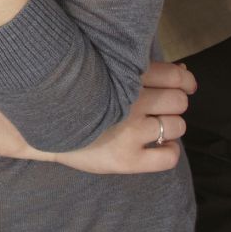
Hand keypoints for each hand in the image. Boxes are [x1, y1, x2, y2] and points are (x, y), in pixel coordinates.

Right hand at [48, 61, 194, 174]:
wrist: (46, 128)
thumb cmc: (79, 96)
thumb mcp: (105, 75)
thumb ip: (143, 71)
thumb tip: (185, 72)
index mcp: (122, 78)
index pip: (173, 77)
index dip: (184, 81)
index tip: (182, 86)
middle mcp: (128, 103)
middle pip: (178, 101)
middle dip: (173, 104)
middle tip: (157, 108)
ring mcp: (128, 133)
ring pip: (177, 127)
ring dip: (171, 126)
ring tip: (153, 126)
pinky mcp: (127, 160)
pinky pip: (169, 156)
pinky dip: (169, 150)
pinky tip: (156, 146)